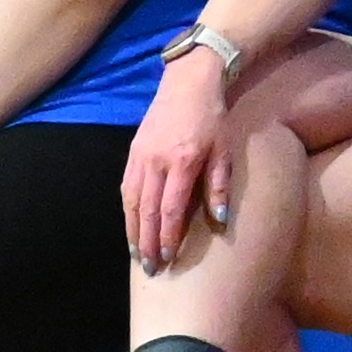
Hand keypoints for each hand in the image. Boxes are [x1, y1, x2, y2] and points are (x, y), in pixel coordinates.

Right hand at [120, 47, 238, 265]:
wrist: (188, 83)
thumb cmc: (212, 118)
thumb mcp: (224, 150)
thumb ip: (218, 186)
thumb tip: (219, 221)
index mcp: (181, 162)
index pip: (170, 209)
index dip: (167, 237)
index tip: (167, 258)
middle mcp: (156, 161)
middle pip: (146, 210)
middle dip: (146, 242)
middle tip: (149, 268)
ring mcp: (140, 156)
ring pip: (131, 201)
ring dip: (132, 230)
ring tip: (136, 254)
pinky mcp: (133, 151)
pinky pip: (126, 186)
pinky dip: (128, 209)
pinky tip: (131, 224)